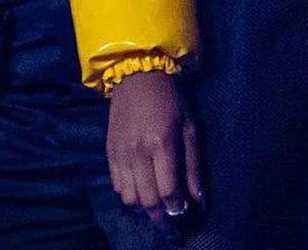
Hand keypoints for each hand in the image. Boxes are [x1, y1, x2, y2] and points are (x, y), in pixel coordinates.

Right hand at [107, 71, 201, 232]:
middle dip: (162, 221)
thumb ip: (194, 165)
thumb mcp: (190, 126)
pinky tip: (142, 195)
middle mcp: (138, 153)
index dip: (178, 211)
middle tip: (173, 231)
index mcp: (161, 143)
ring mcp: (121, 155)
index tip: (186, 220)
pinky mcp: (109, 154)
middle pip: (148, 201)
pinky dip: (130, 197)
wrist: (137, 76)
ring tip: (159, 212)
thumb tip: (198, 199)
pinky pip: (118, 187)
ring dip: (146, 211)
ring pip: (131, 199)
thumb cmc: (170, 99)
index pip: (168, 191)